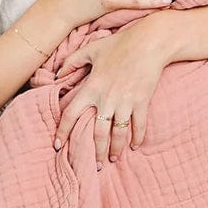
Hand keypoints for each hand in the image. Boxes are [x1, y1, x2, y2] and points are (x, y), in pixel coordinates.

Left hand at [52, 12, 174, 167]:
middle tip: (95, 165)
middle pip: (97, 133)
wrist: (150, 42)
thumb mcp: (91, 49)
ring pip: (118, 134)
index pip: (70, 115)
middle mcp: (106, 99)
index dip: (62, 132)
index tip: (57, 146)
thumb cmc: (120, 43)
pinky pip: (139, 126)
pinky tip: (135, 146)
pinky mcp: (142, 102)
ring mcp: (125, 102)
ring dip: (116, 149)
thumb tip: (57, 74)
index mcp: (91, 87)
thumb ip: (72, 62)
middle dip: (95, 151)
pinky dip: (137, 138)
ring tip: (113, 159)